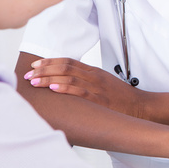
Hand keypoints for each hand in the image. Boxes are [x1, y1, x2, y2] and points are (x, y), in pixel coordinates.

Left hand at [23, 57, 143, 117]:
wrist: (139, 106)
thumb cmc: (121, 97)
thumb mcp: (103, 83)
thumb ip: (86, 80)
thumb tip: (64, 83)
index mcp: (94, 71)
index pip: (68, 61)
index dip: (50, 61)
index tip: (35, 64)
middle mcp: (94, 77)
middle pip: (65, 67)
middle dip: (44, 69)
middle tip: (28, 74)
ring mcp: (97, 88)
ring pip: (69, 78)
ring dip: (49, 79)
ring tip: (34, 81)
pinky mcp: (100, 100)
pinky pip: (80, 92)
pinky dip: (65, 89)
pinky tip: (53, 89)